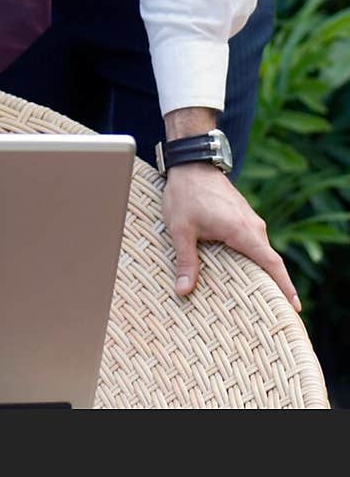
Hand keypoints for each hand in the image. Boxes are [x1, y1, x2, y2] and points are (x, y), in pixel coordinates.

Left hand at [161, 161, 301, 310]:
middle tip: (277, 314)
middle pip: (268, 261)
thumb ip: (186, 260)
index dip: (285, 286)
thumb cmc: (185, 193)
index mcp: (242, 230)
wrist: (191, 161)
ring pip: (260, 251)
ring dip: (261, 272)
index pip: (271, 263)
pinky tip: (241, 272)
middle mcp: (252, 226)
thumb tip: (183, 291)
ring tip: (259, 301)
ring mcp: (248, 220)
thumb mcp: (180, 229)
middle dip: (274, 286)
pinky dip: (251, 258)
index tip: (296, 307)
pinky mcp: (242, 216)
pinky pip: (252, 242)